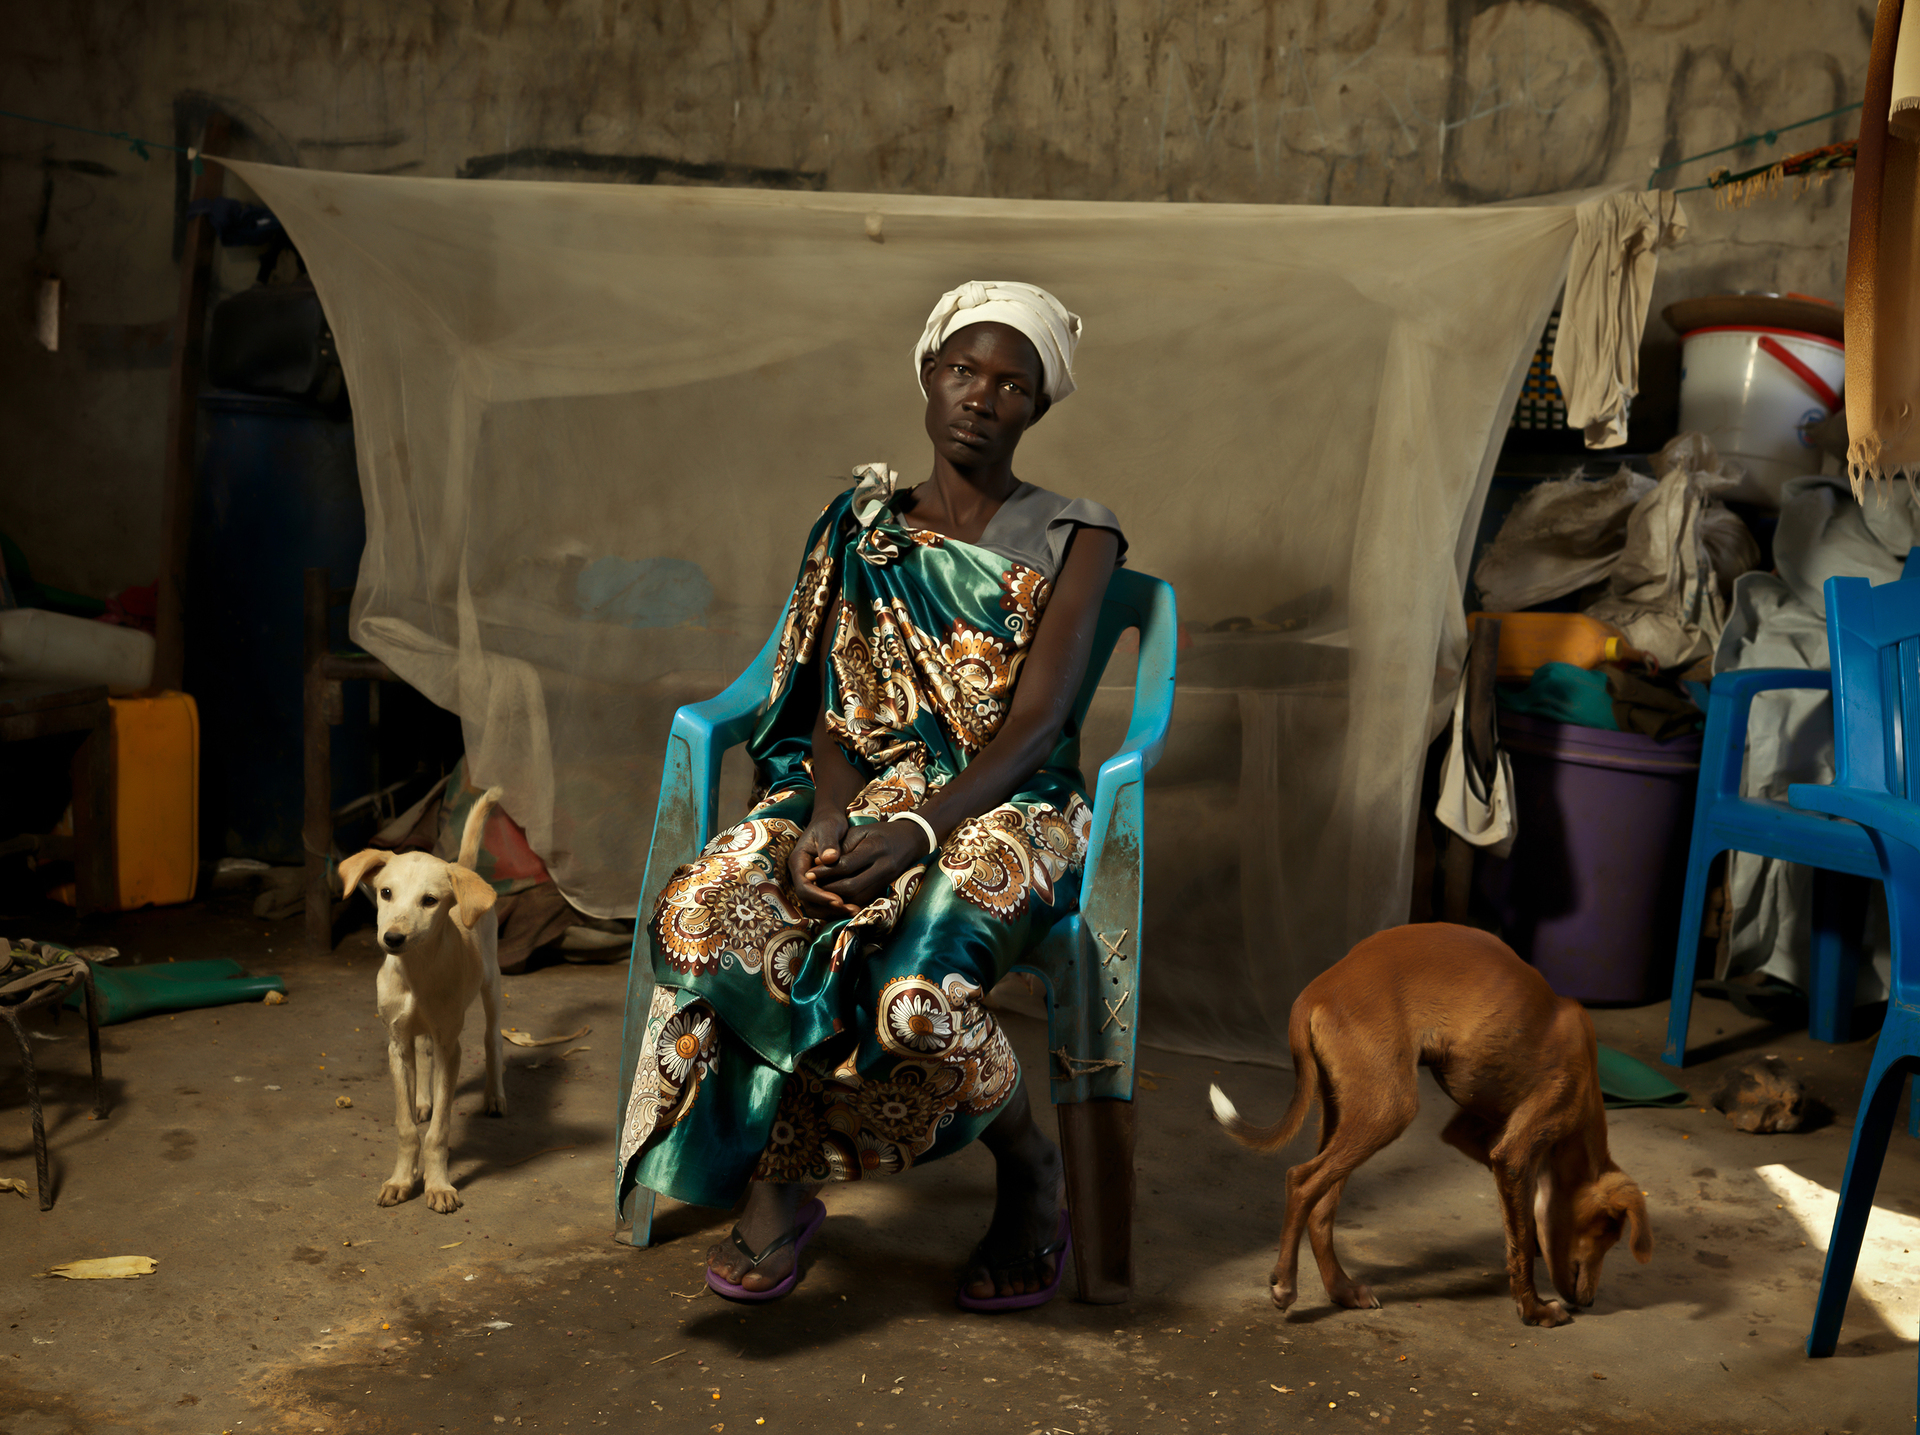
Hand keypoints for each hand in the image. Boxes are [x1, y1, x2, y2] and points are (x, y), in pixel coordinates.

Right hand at [790, 807, 853, 918]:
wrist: (829, 821)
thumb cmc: (828, 823)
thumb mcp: (829, 828)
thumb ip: (828, 843)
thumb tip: (829, 859)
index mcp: (798, 861)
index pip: (804, 887)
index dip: (820, 896)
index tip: (839, 901)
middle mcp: (800, 874)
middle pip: (808, 901)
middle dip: (828, 908)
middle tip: (851, 909)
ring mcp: (808, 880)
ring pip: (815, 905)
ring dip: (833, 911)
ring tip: (854, 909)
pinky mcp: (818, 884)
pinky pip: (823, 902)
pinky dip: (836, 907)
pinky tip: (853, 905)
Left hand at [809, 819, 930, 911]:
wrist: (912, 839)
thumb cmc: (881, 832)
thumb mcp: (860, 831)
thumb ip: (841, 847)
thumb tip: (819, 862)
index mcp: (875, 848)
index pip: (846, 866)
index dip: (825, 872)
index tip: (809, 874)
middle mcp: (884, 867)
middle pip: (851, 886)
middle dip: (828, 889)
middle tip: (812, 887)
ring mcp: (887, 880)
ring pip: (858, 897)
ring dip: (837, 898)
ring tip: (820, 893)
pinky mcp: (887, 888)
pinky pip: (865, 900)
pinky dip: (848, 901)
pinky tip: (836, 897)